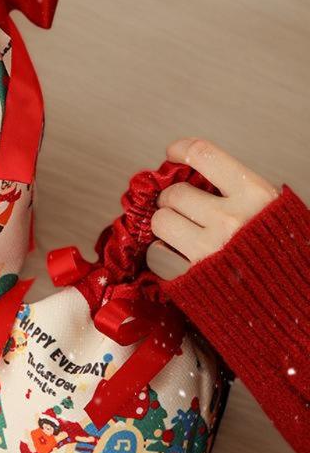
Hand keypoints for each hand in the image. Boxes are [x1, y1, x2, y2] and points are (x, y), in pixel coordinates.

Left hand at [147, 138, 278, 277]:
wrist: (295, 303)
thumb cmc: (283, 252)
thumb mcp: (272, 209)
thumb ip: (237, 189)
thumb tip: (194, 173)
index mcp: (255, 195)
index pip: (204, 154)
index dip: (181, 150)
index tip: (174, 153)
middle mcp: (231, 219)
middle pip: (175, 193)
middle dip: (172, 199)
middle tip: (181, 207)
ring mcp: (210, 248)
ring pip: (161, 220)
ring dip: (165, 224)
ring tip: (181, 231)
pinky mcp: (193, 276)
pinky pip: (157, 254)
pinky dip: (162, 253)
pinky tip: (179, 254)